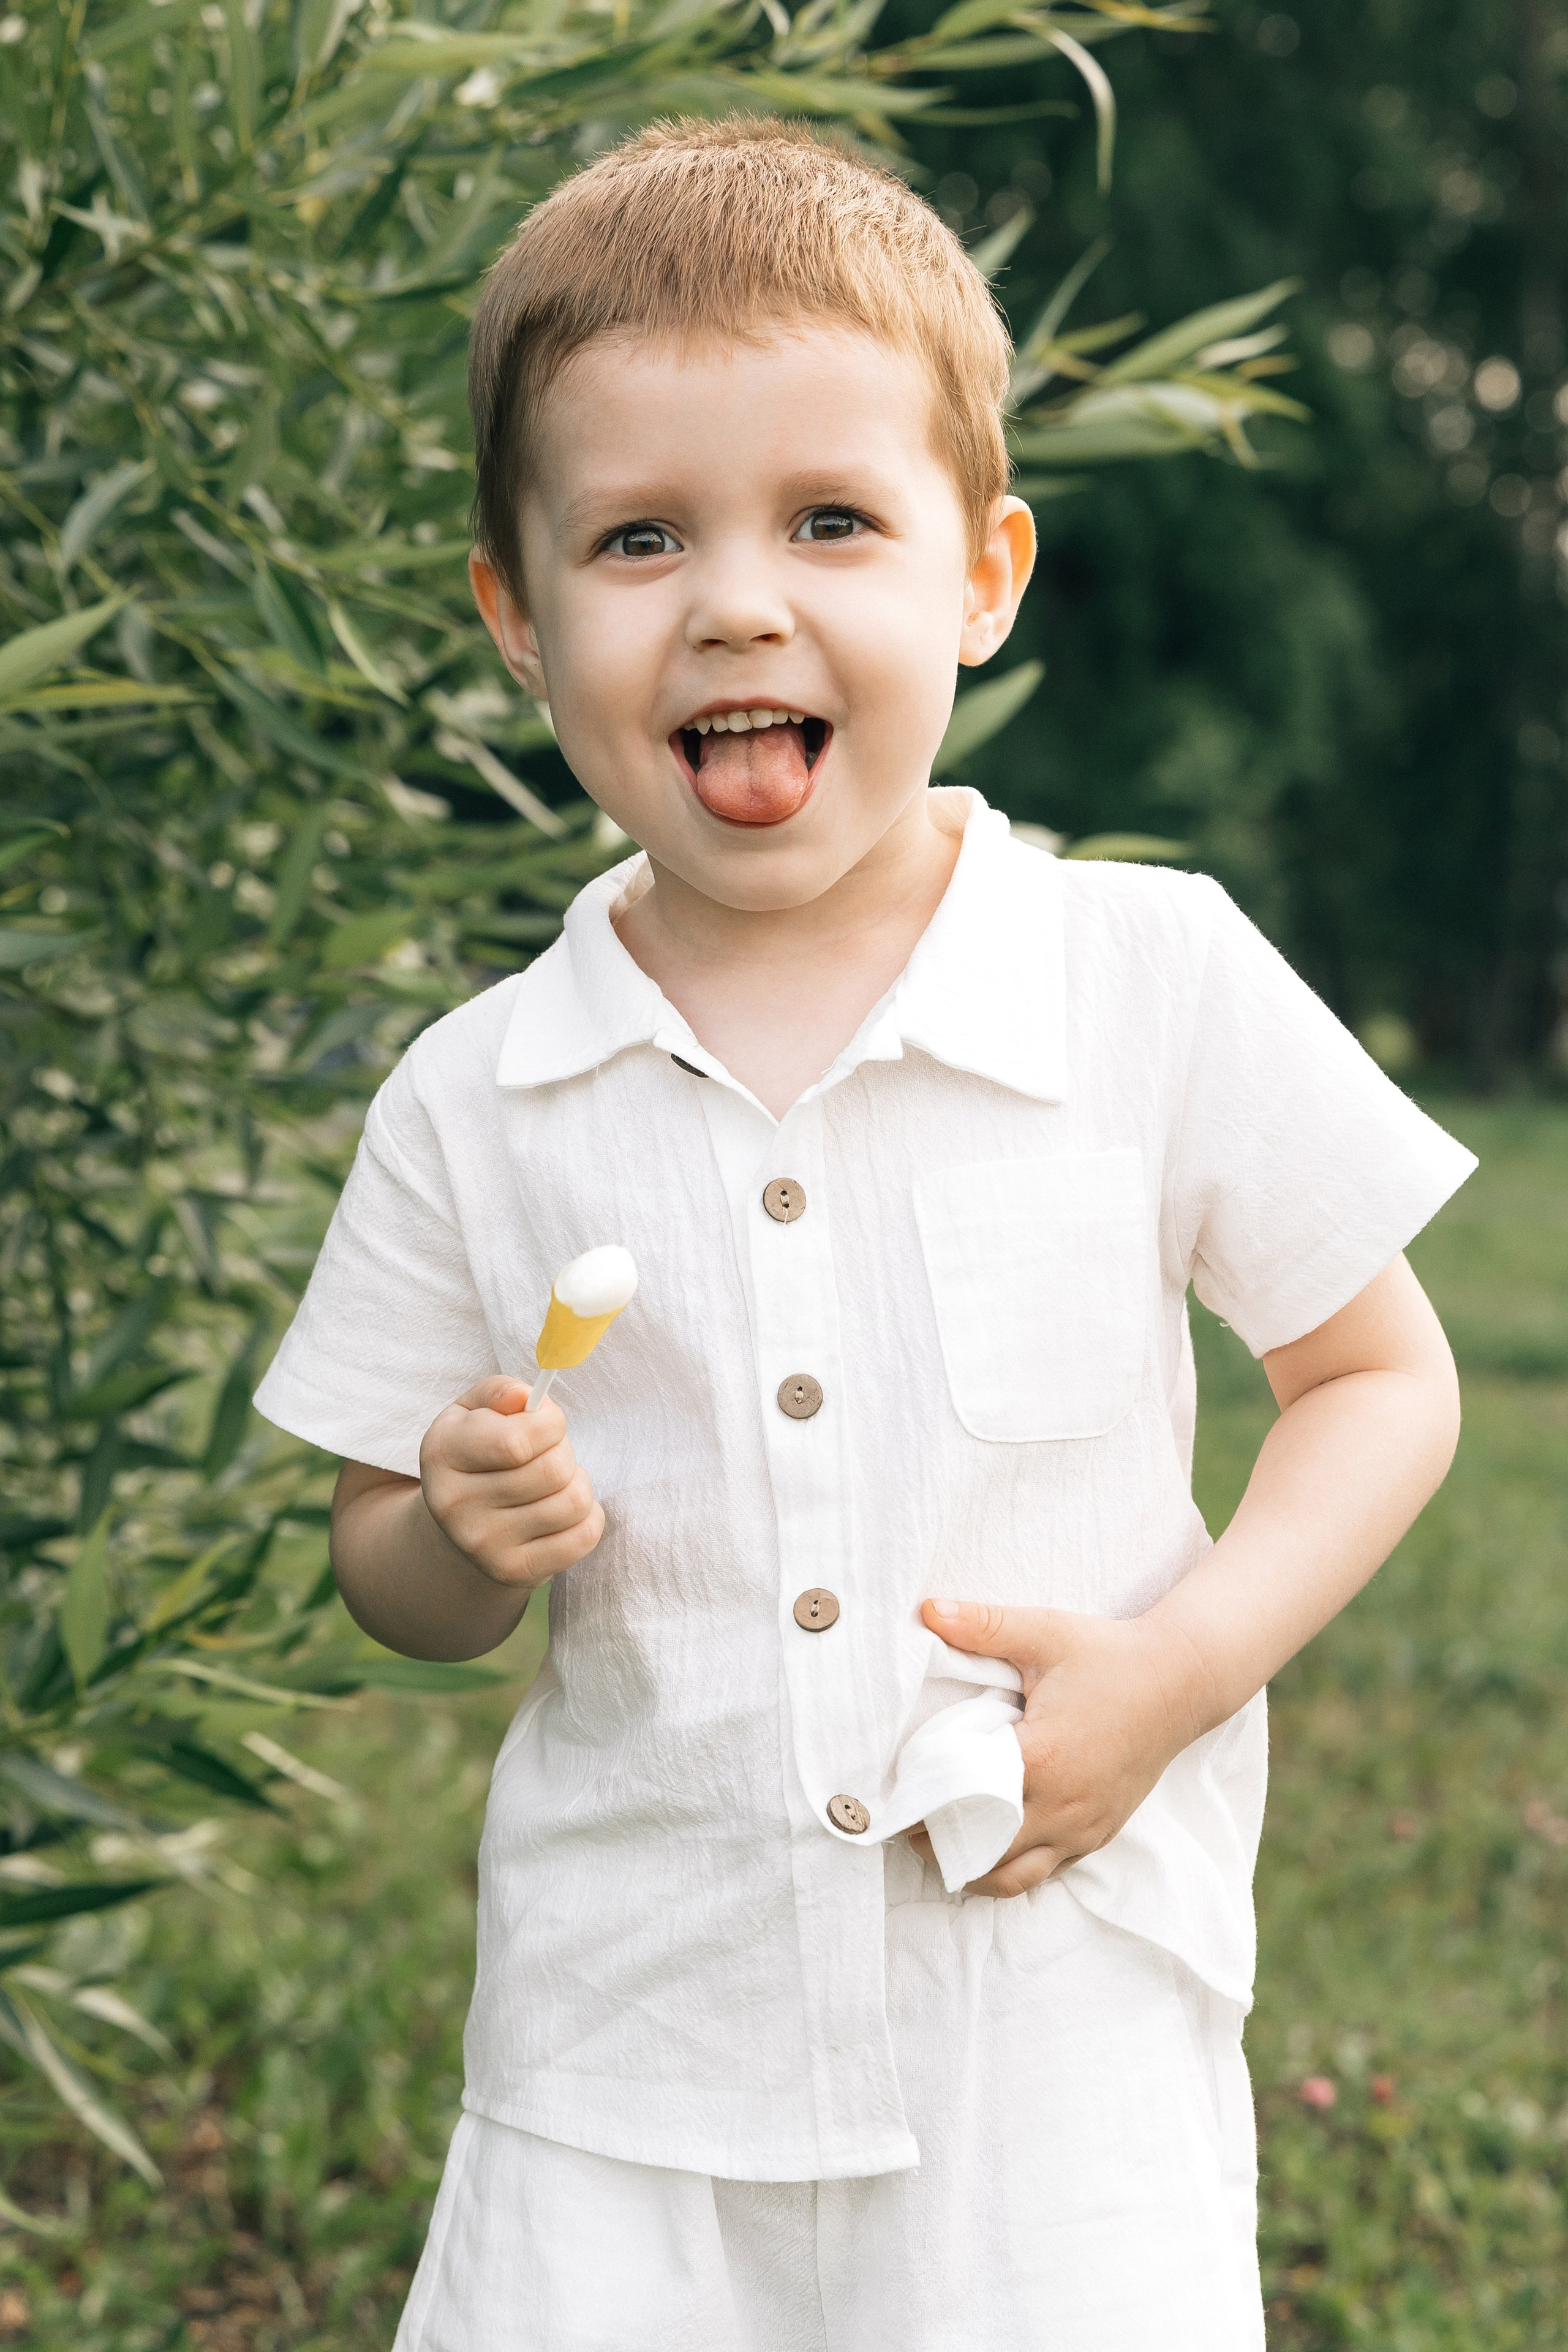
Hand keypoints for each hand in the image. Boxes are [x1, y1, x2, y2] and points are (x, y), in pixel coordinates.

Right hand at [419, 1375, 603, 1589]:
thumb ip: (499, 1392)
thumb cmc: (477, 1454)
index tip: (546, 1422)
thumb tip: (526, 1397)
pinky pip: (585, 1536)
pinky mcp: (513, 1572)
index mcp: (442, 1453)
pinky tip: (562, 1512)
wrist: (457, 1529)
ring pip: (574, 1502)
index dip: (549, 1423)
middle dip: (564, 1451)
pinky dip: (588, 1517)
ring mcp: (482, 1545)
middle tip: (548, 1454)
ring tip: (552, 1483)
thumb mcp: (473, 1411)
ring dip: (577, 1483)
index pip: (516, 1441)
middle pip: (553, 1470)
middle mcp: (454, 1505)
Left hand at [912, 1598, 1214, 1897]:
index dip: (923, 1805)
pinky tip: (990, 1842)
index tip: (893, 1801)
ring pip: (1014, 1877)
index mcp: (1042, 1759)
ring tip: (943, 1840)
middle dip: (938, 1844)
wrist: (1182, 1680)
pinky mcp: (1100, 1834)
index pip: (964, 1800)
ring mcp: (1084, 1827)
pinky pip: (1047, 1869)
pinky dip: (1012, 1866)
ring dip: (973, 1868)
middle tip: (906, 1823)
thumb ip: (982, 1625)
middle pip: (982, 1854)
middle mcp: (1063, 1806)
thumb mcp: (1044, 1632)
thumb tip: (926, 1609)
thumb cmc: (1109, 1655)